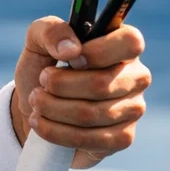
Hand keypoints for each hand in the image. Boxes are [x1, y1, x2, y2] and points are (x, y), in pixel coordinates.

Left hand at [11, 16, 148, 168]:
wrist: (34, 110)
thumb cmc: (41, 70)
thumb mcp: (36, 41)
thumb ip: (51, 30)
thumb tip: (72, 49)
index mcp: (121, 45)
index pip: (131, 42)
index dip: (98, 52)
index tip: (70, 59)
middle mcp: (135, 76)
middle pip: (102, 84)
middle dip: (59, 85)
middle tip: (41, 84)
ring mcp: (133, 109)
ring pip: (92, 114)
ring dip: (52, 108)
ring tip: (36, 102)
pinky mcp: (123, 138)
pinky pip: (92, 140)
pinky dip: (57, 132)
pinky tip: (41, 123)